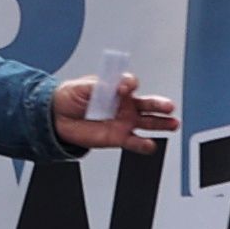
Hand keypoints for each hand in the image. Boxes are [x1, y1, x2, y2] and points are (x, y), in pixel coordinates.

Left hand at [47, 81, 177, 154]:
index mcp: (116, 89)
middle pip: (148, 104)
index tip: (125, 87)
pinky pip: (134, 141)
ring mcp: (123, 121)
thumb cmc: (70, 97)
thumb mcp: (82, 87)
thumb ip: (100, 86)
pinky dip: (143, 144)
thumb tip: (117, 86)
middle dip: (160, 104)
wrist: (56, 118)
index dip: (129, 84)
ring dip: (162, 123)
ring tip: (173, 124)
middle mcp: (125, 105)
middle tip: (169, 106)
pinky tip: (150, 145)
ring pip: (148, 122)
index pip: (130, 84)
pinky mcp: (118, 137)